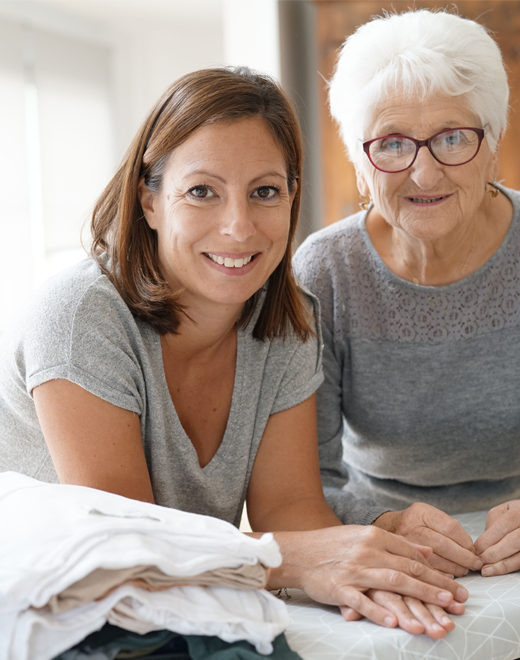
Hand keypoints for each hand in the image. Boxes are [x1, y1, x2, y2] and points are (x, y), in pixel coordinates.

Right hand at [271, 525, 467, 629]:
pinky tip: (394, 622)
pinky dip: (378, 612)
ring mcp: (353, 570)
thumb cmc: (333, 545)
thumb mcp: (364, 535)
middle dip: (436, 586)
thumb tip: (426, 550)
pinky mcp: (339, 588)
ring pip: (391, 583)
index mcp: (373, 536)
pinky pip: (361, 601)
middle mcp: (366, 551)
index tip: (455, 585)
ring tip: (439, 609)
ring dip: (418, 597)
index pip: (411, 555)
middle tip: (458, 599)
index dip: (436, 571)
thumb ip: (395, 542)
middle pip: (407, 569)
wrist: (298, 552)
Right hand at [374, 503, 482, 576]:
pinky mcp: (400, 559)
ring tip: (463, 571)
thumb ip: (448, 528)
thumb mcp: (428, 516)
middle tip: (475, 565)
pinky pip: (423, 571)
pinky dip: (438, 577)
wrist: (386, 528)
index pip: (450, 527)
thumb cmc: (414, 524)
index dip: (466, 543)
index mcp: (421, 512)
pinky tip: (446, 578)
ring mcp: (403, 543)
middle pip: (443, 545)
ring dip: (454, 570)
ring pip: (435, 561)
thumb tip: (470, 549)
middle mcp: (410, 526)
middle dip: (463, 558)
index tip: (475, 552)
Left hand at [474, 500, 519, 575]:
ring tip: (486, 569)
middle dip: (493, 553)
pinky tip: (498, 569)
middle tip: (480, 559)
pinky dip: (508, 567)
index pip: (502, 527)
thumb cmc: (517, 514)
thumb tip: (484, 540)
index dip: (488, 539)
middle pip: (512, 542)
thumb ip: (493, 522)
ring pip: (519, 556)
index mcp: (519, 512)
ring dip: (501, 565)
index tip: (477, 548)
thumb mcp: (504, 510)